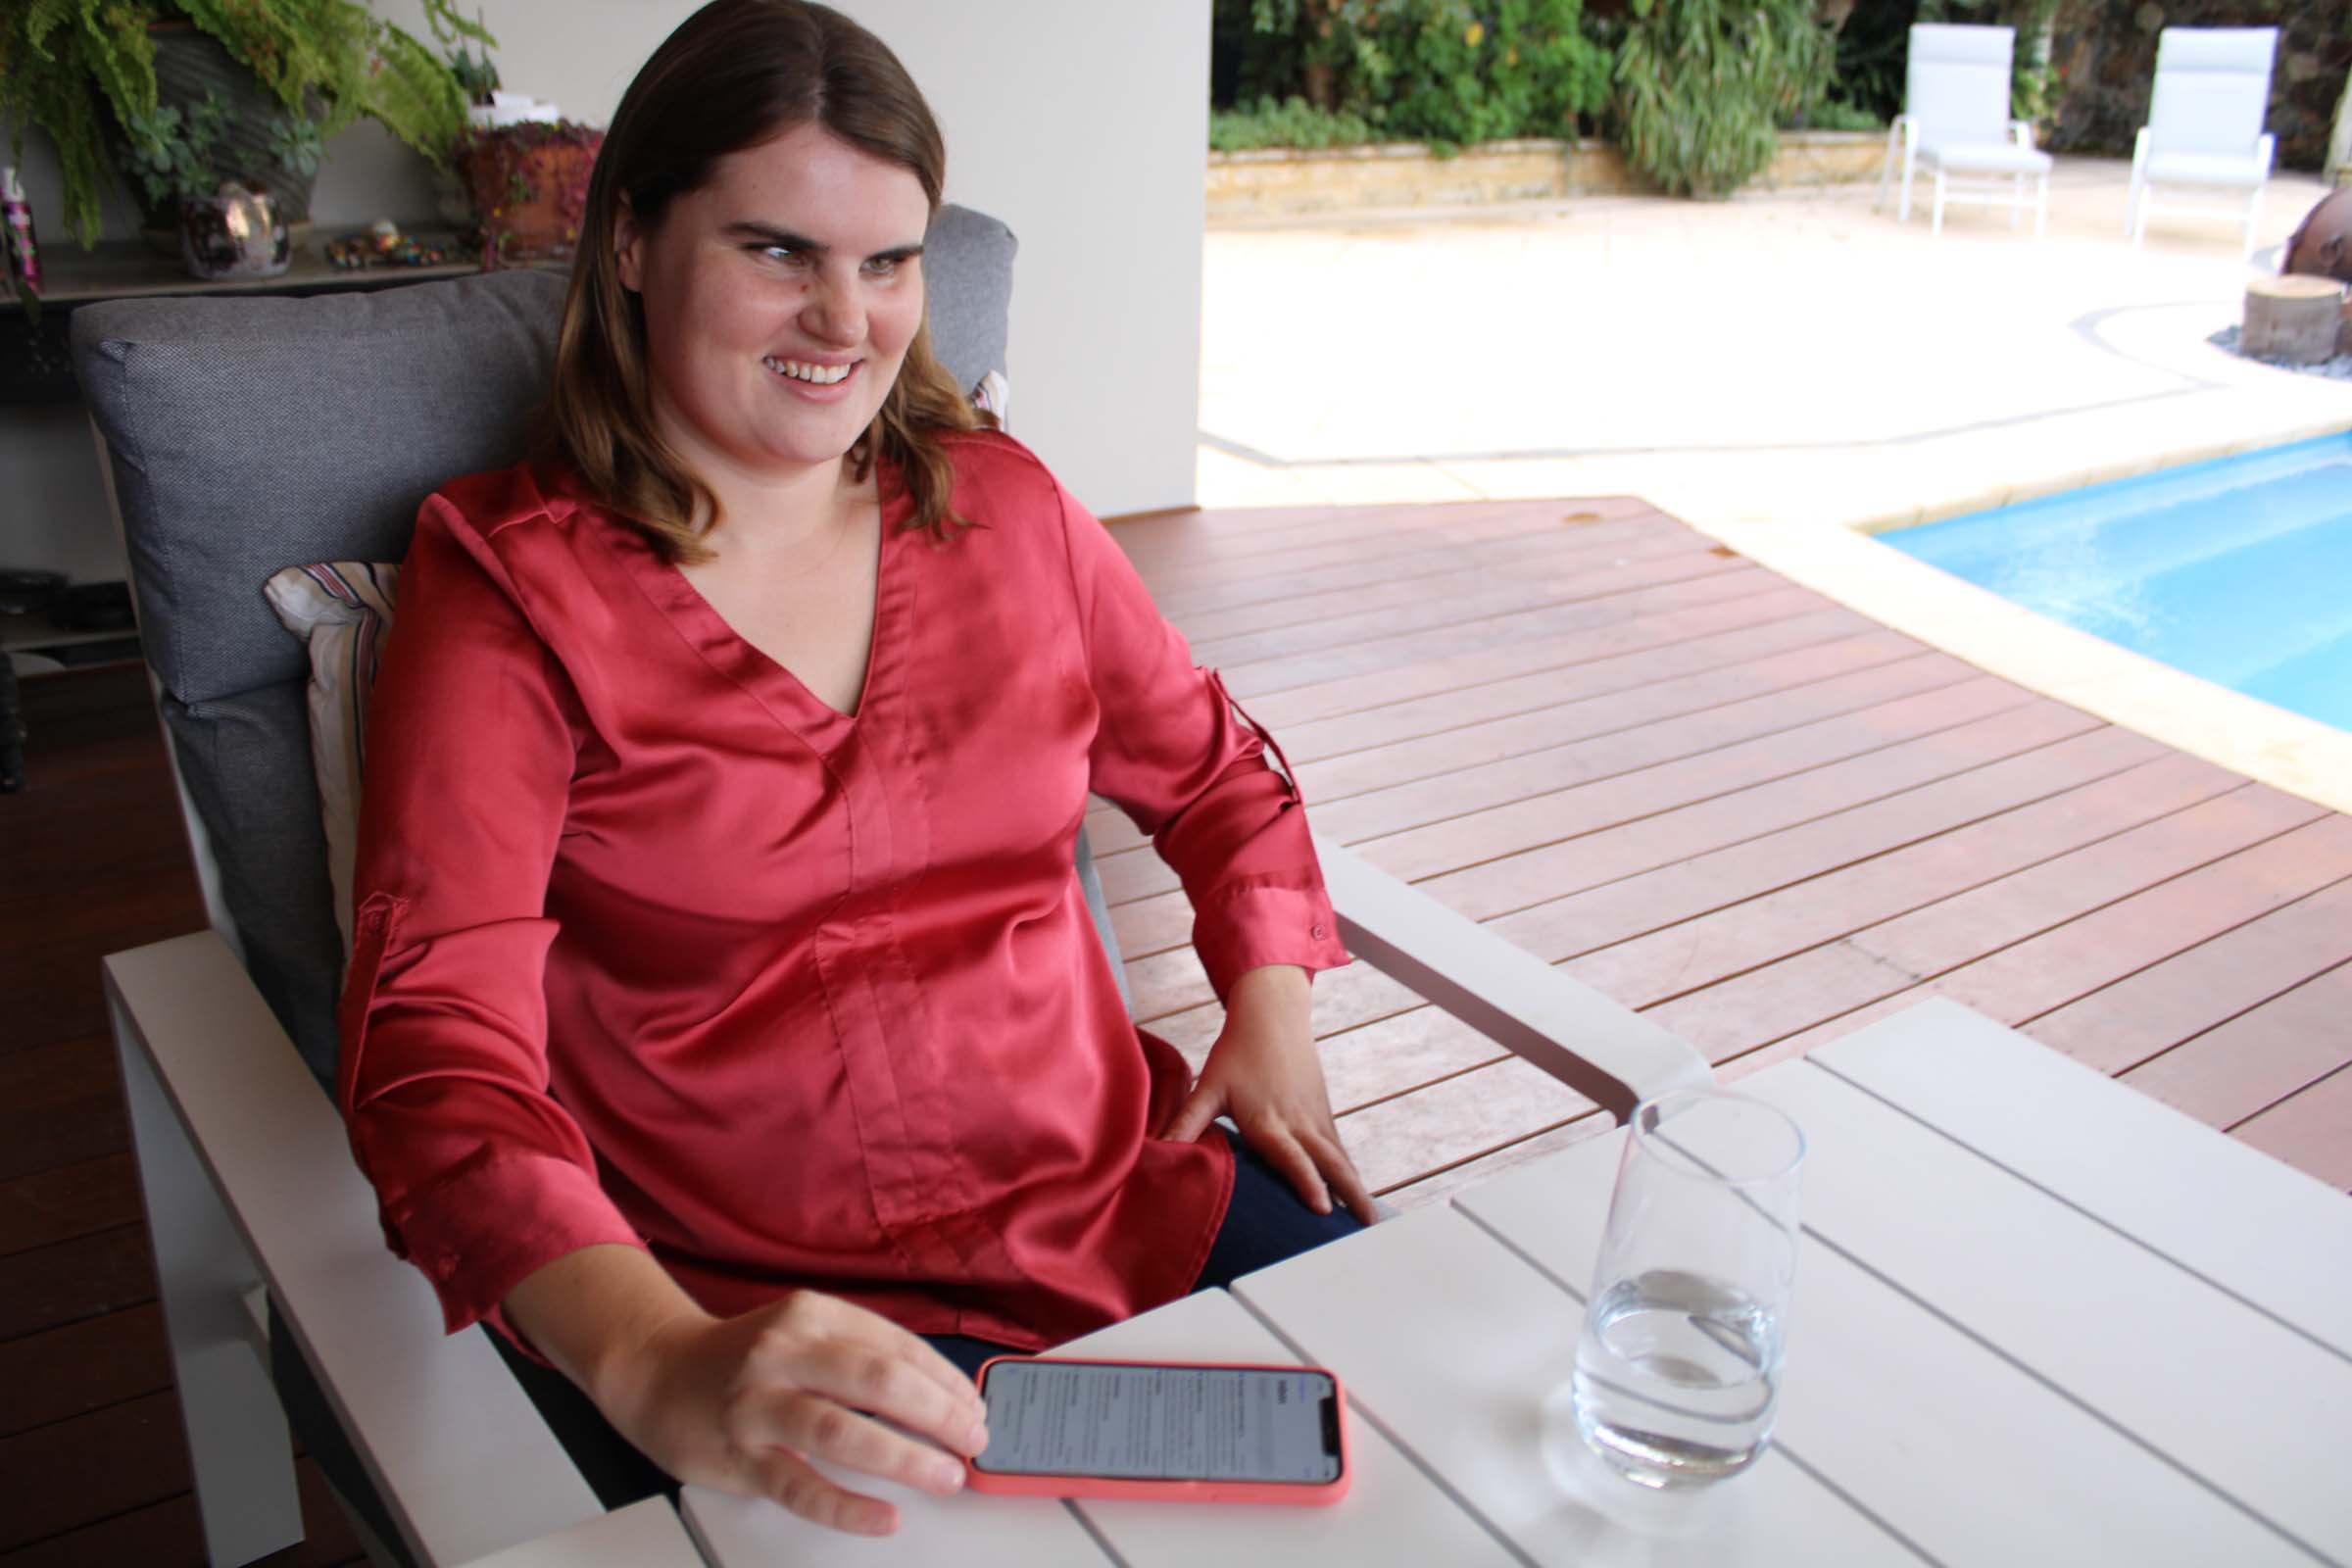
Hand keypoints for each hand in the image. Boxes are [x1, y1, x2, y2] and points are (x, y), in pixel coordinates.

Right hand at [598, 1288, 989, 1536]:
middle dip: (938, 1413)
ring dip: (904, 1457)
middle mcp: (783, 1353)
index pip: (896, 1345)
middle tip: (973, 1441)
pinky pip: (799, 1485)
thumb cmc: (744, 1360)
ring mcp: (757, 1404)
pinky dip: (847, 1506)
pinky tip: (883, 1517)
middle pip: (877, 1380)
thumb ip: (861, 1356)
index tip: (975, 1408)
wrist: (656, 1374)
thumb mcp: (803, 1334)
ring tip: (944, 1476)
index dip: (945, 1381)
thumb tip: (940, 1398)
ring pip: (841, 1430)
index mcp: (811, 1314)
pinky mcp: (738, 1455)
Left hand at [1158, 964, 1378, 1225]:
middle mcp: (1298, 1122)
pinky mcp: (1323, 1114)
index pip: (1292, 1156)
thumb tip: (1160, 1149)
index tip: (1323, 1208)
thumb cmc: (1236, 1053)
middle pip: (1330, 1163)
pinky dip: (1350, 1173)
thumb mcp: (1208, 1087)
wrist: (1272, 1016)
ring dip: (1356, 1188)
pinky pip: (1339, 1149)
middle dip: (1349, 1195)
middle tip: (1367, 1228)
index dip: (1307, 1182)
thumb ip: (1187, 1121)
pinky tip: (1357, 1194)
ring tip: (1370, 1221)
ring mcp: (1315, 1118)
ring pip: (1340, 1159)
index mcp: (1268, 1120)